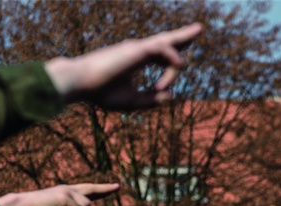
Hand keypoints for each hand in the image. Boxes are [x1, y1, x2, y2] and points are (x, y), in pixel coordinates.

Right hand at [45, 23, 203, 108]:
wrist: (81, 84)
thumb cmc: (100, 92)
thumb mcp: (132, 100)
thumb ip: (151, 99)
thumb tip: (172, 96)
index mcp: (136, 59)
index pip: (161, 57)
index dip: (170, 72)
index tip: (161, 90)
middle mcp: (137, 50)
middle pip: (165, 40)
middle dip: (183, 36)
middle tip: (199, 29)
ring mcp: (137, 48)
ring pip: (166, 43)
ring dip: (181, 45)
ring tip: (198, 32)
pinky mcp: (136, 50)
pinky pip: (162, 49)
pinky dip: (172, 58)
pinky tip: (180, 65)